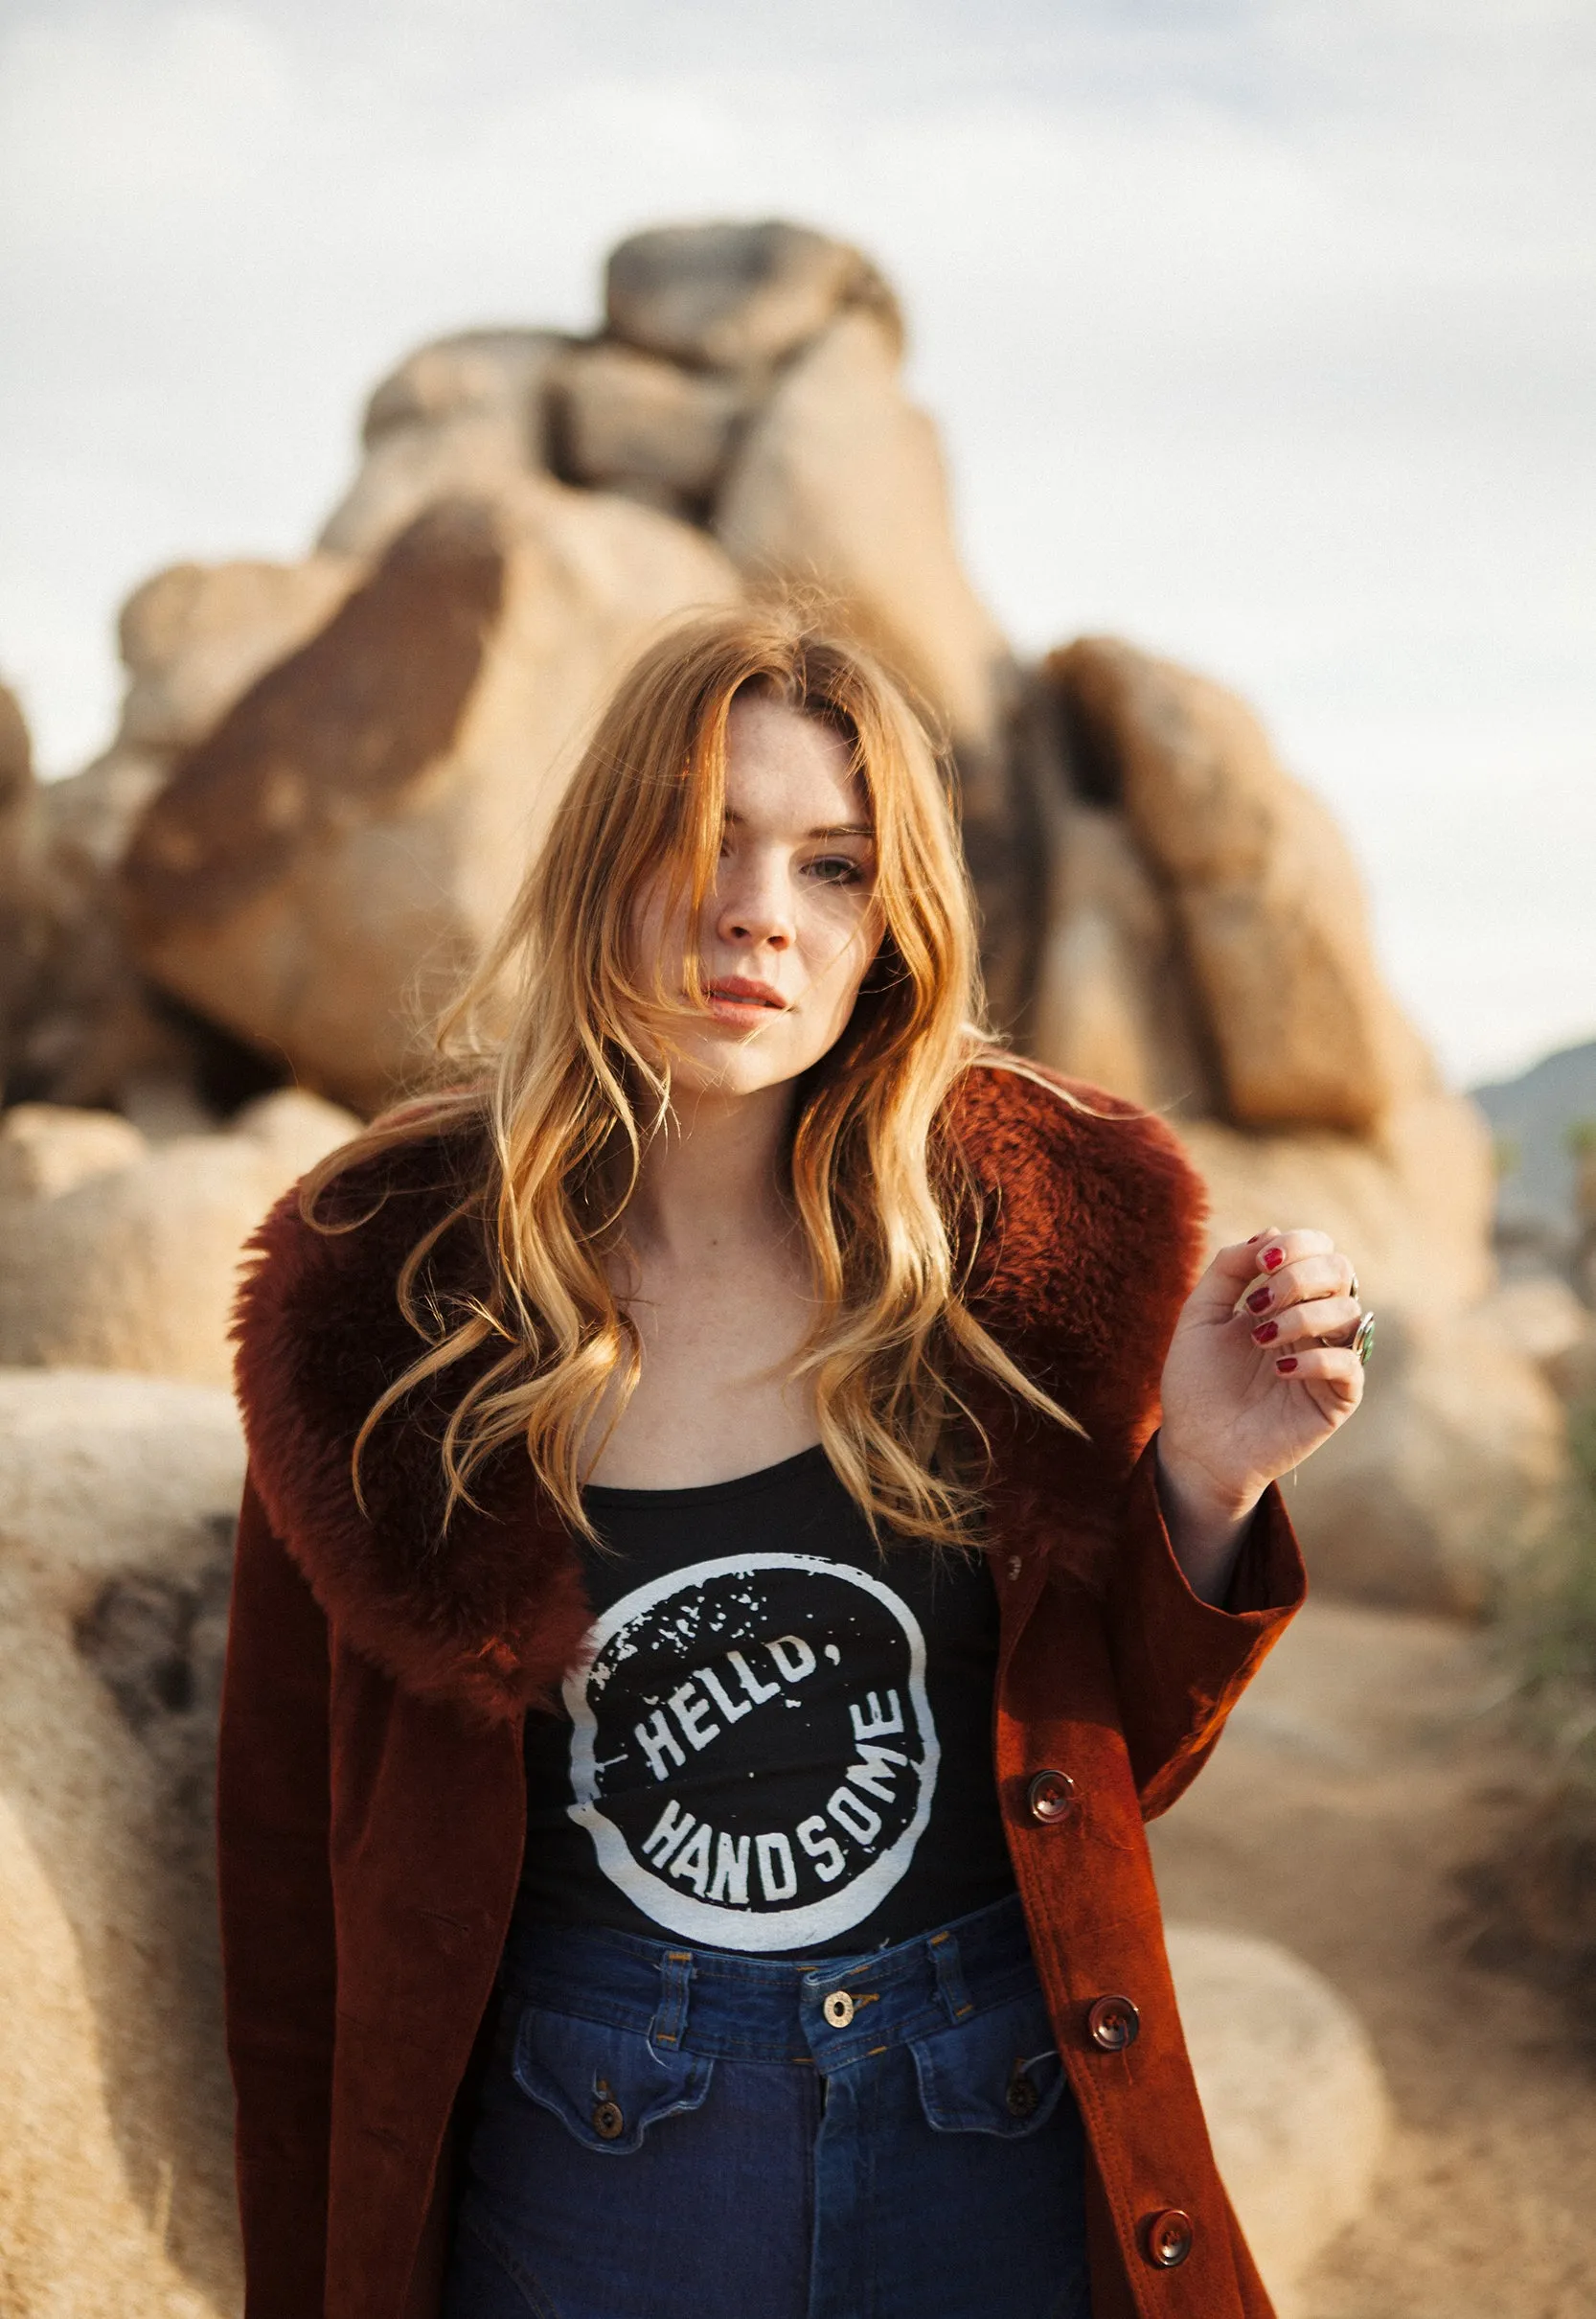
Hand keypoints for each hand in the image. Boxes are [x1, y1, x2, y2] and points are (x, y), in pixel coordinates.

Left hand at [1155, 1227, 1365, 1599]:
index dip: (1299, 1243)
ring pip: (1350, 1312)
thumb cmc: (1196, 1383)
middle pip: (1342, 1270)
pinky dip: (1317, 1358)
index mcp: (1286, 1298)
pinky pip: (1350, 1364)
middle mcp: (1314, 1322)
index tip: (1260, 1261)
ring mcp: (1329, 1358)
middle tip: (1260, 1300)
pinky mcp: (1337, 1399)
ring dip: (1303, 1315)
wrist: (1196, 1447)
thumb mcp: (1200, 1315)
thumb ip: (1228, 1270)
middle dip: (1302, 1274)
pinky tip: (1279, 1369)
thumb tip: (1270, 1232)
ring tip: (1261, 1339)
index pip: (1319, 1249)